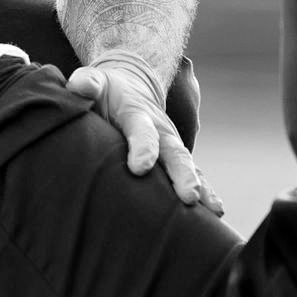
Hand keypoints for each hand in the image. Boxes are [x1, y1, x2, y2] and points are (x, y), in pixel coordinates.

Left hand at [65, 58, 222, 214]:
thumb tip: (82, 88)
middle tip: (189, 195)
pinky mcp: (174, 159)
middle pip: (174, 153)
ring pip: (187, 167)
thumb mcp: (94, 82)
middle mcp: (160, 131)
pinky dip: (205, 192)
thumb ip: (86, 84)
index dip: (143, 148)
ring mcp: (170, 146)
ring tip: (212, 211)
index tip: (139, 168)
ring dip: (199, 187)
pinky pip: (192, 176)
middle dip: (182, 175)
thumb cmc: (106, 90)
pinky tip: (214, 214)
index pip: (142, 132)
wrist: (132, 85)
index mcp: (136, 115)